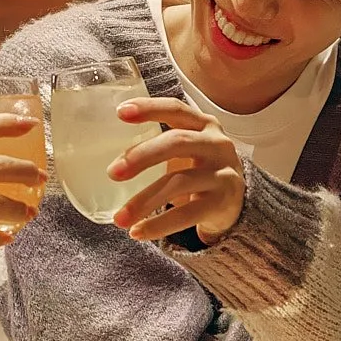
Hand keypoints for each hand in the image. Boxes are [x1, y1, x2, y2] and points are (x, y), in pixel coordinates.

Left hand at [107, 98, 244, 244]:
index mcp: (203, 124)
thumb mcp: (186, 148)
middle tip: (112, 173)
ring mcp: (223, 172)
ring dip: (145, 201)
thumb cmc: (199, 167)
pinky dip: (160, 224)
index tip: (120, 112)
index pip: (175, 109)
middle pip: (177, 142)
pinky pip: (189, 213)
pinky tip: (138, 232)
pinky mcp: (223, 201)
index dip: (149, 108)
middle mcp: (216, 143)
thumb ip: (156, 143)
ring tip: (119, 219)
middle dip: (142, 156)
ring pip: (180, 182)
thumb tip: (103, 155)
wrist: (237, 200)